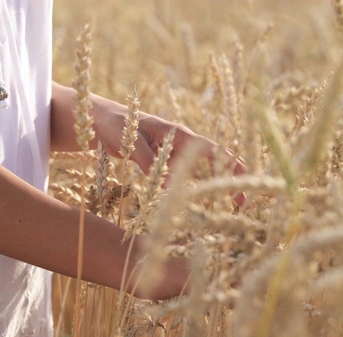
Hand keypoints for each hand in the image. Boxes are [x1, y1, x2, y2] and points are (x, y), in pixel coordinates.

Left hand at [93, 110, 246, 205]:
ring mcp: (171, 154)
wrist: (99, 121)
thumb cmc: (116, 125)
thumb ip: (152, 163)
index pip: (210, 150)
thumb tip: (171, 188)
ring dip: (212, 186)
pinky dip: (191, 189)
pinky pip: (182, 177)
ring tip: (228, 207)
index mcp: (177, 134)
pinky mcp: (161, 163)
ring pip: (199, 172)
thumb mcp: (132, 143)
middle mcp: (179, 144)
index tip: (243, 181)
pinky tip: (197, 203)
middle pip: (212, 162)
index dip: (229, 164)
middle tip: (243, 202)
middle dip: (229, 179)